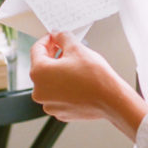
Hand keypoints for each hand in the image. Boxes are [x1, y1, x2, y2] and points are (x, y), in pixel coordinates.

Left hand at [29, 32, 146, 140]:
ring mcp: (49, 104)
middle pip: (42, 66)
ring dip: (58, 71)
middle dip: (53, 55)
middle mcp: (39, 91)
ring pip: (50, 82)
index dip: (47, 40)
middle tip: (65, 48)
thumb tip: (58, 35)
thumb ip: (62, 37)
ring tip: (74, 65)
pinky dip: (64, 86)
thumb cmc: (94, 77)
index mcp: (39, 73)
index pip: (36, 50)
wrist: (110, 99)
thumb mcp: (77, 48)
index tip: (54, 37)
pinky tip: (77, 80)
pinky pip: (57, 95)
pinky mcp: (60, 112)